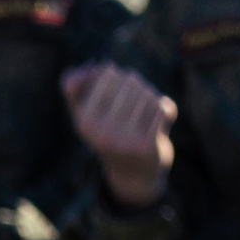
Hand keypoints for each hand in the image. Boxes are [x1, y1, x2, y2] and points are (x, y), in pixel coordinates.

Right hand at [63, 60, 176, 210]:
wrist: (133, 169)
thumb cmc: (107, 128)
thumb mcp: (85, 106)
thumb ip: (75, 85)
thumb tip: (86, 69)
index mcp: (84, 121)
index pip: (107, 71)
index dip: (115, 75)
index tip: (112, 94)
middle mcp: (101, 132)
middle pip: (130, 78)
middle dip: (135, 86)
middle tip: (130, 107)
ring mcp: (125, 140)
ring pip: (147, 92)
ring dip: (149, 98)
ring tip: (142, 116)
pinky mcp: (147, 145)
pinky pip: (163, 108)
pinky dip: (164, 112)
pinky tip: (156, 127)